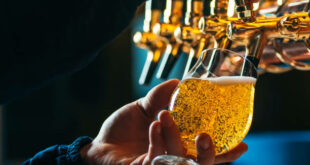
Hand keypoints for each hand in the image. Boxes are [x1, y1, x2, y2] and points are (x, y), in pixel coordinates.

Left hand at [81, 79, 247, 164]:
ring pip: (180, 162)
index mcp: (181, 145)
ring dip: (176, 138)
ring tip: (166, 116)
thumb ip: (161, 97)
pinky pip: (157, 158)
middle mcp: (175, 159)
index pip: (207, 152)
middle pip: (201, 164)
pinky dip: (157, 139)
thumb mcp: (145, 108)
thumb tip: (179, 82)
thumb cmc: (126, 127)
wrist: (102, 142)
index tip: (244, 143)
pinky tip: (154, 124)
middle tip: (206, 135)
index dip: (226, 151)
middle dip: (209, 153)